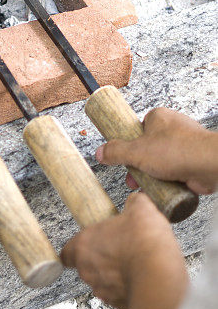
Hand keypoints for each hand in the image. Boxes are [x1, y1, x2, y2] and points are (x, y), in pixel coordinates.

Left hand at [61, 193, 186, 308]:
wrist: (162, 276)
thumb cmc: (145, 244)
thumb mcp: (141, 209)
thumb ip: (134, 203)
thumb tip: (137, 201)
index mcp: (85, 245)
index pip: (67, 251)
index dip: (77, 247)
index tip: (88, 243)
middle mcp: (88, 270)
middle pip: (86, 265)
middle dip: (101, 258)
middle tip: (118, 250)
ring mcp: (104, 290)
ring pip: (102, 282)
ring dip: (114, 275)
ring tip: (133, 264)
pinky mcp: (120, 306)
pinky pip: (119, 296)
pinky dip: (128, 289)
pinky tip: (141, 278)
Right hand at [96, 108, 217, 194]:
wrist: (209, 164)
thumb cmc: (177, 150)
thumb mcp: (136, 152)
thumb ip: (116, 152)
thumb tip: (101, 152)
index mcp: (159, 118)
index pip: (139, 129)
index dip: (130, 144)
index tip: (124, 157)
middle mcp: (173, 129)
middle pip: (149, 148)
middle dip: (140, 166)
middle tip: (133, 178)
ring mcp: (185, 146)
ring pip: (162, 163)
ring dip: (153, 176)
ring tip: (146, 188)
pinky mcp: (194, 162)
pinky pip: (175, 173)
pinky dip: (168, 182)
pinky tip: (162, 191)